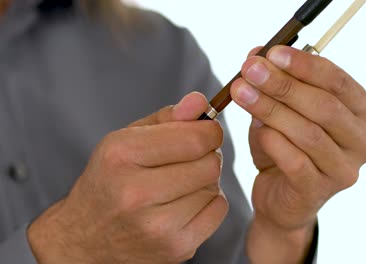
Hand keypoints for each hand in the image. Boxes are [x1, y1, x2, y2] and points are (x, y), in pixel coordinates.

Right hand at [28, 93, 228, 263]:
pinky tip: (185, 203)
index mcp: (122, 156)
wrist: (85, 238)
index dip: (209, 131)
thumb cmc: (110, 180)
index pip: (195, 139)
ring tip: (180, 183)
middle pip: (210, 163)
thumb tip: (201, 102)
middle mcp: (136, 193)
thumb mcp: (127, 139)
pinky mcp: (175, 248)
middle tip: (189, 159)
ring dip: (205, 181)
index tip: (206, 132)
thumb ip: (167, 117)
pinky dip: (208, 202)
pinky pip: (218, 211)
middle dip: (207, 155)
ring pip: (214, 187)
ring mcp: (157, 226)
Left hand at [231, 46, 365, 262]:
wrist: (280, 196)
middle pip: (326, 107)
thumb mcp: (279, 109)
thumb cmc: (285, 147)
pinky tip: (257, 130)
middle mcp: (361, 142)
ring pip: (309, 134)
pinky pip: (296, 162)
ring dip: (271, 109)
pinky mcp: (319, 192)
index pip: (339, 82)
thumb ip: (274, 82)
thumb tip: (257, 53)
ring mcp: (344, 170)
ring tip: (241, 93)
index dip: (306, 65)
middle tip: (250, 70)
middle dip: (284, 85)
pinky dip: (273, 142)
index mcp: (360, 113)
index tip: (273, 53)